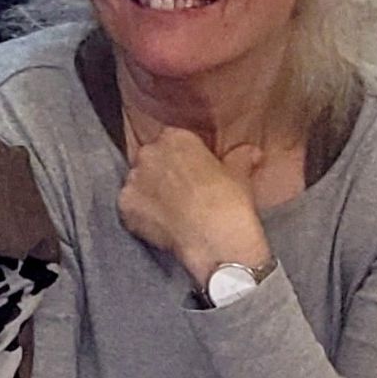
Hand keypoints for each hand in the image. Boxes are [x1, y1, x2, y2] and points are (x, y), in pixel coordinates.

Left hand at [117, 126, 271, 287]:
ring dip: (150, 193)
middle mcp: (148, 154)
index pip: (173, 141)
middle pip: (151, 159)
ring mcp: (133, 180)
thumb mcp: (240, 175)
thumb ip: (240, 157)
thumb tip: (251, 152)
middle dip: (162, 173)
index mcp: (175, 138)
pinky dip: (141, 214)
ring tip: (172, 211)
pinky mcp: (124, 206)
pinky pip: (130, 207)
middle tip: (181, 193)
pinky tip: (160, 225)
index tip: (192, 171)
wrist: (215, 239)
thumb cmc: (230, 202)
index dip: (183, 158)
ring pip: (138, 183)